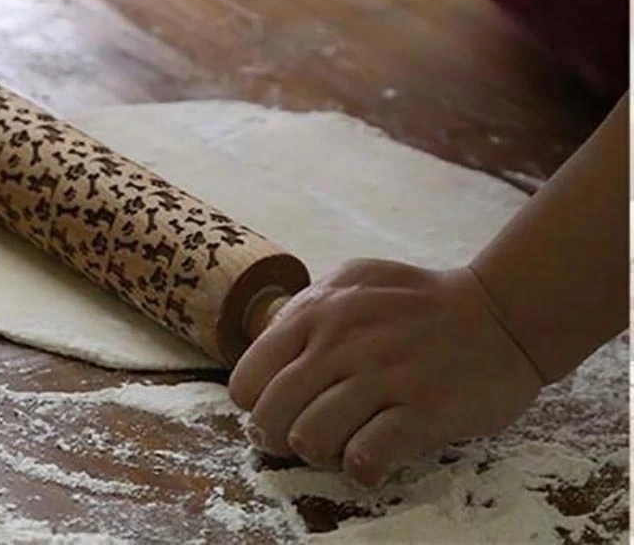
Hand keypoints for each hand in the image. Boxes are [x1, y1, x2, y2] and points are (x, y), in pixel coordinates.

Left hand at [229, 259, 541, 485]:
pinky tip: (375, 453)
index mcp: (318, 310)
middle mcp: (342, 341)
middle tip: (301, 436)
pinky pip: (364, 460)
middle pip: (271, 416)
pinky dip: (362, 468)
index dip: (255, 404)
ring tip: (343, 440)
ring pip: (310, 440)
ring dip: (321, 452)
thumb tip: (267, 347)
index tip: (278, 408)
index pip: (248, 378)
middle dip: (277, 438)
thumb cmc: (418, 302)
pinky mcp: (422, 410)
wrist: (499, 313)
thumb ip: (307, 308)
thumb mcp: (353, 280)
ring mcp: (382, 376)